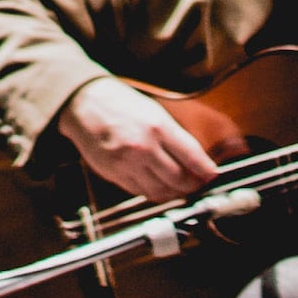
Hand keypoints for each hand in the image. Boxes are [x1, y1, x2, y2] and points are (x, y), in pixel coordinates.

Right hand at [55, 75, 221, 201]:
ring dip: (173, 194)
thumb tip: (195, 159)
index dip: (205, 170)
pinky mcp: (113, 174)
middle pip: (177, 179)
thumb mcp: (154, 112)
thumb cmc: (120, 105)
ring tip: (180, 189)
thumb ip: (175, 137)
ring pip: (159, 191)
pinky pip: (139, 191)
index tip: (212, 175)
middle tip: (198, 184)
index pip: (191, 155)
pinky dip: (152, 193)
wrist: (84, 104)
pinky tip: (158, 187)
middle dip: (192, 185)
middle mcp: (143, 147)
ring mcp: (126, 163)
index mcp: (158, 127)